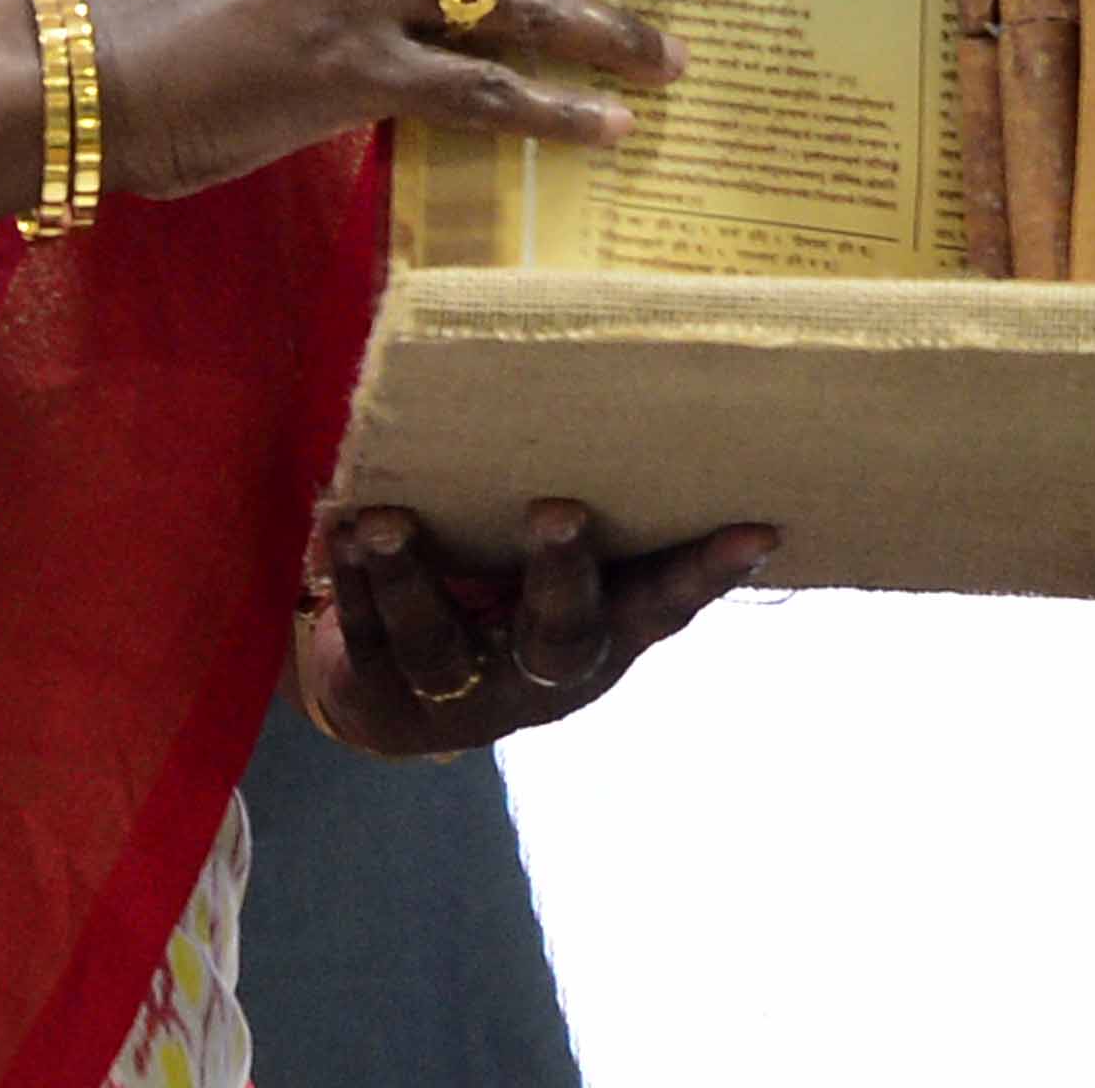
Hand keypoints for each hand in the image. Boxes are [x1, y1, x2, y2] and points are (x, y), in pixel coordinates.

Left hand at [294, 497, 777, 758]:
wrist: (404, 703)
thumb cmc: (505, 601)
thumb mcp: (561, 576)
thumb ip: (597, 521)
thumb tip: (646, 390)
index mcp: (602, 640)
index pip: (663, 605)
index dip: (707, 574)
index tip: (758, 530)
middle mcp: (540, 678)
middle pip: (560, 635)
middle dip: (560, 575)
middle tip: (557, 510)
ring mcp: (462, 698)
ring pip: (439, 644)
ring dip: (412, 578)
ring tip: (385, 521)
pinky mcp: (387, 701)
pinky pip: (368, 640)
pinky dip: (352, 584)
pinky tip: (337, 531)